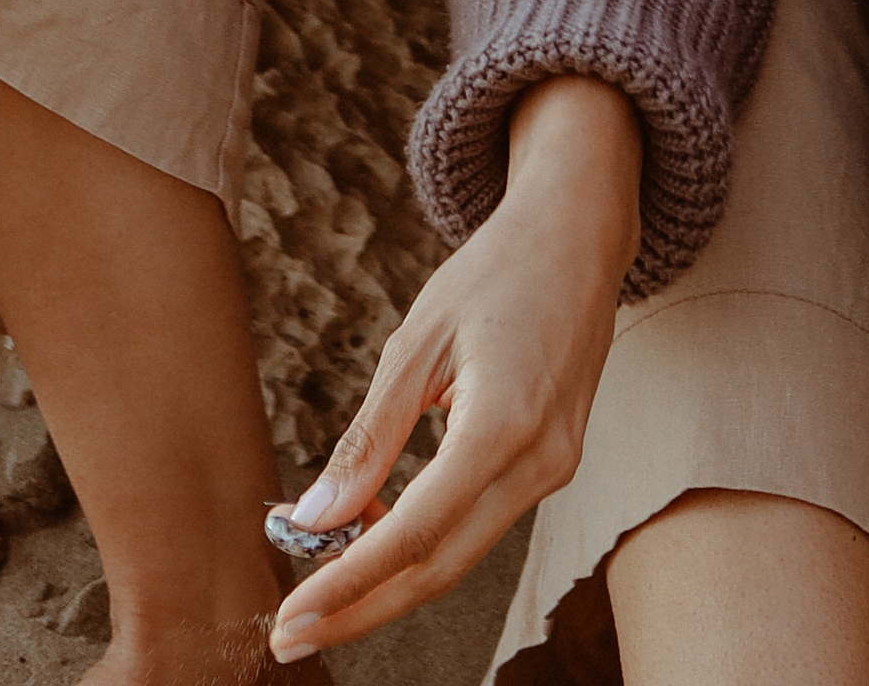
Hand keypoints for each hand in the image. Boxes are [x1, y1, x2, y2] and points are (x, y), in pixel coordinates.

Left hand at [267, 77, 641, 663]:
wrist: (578, 235)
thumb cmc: (494, 272)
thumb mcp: (416, 342)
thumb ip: (370, 439)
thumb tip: (315, 520)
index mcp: (506, 423)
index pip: (417, 533)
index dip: (348, 584)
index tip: (289, 618)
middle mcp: (542, 460)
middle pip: (442, 567)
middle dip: (362, 608)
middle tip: (289, 633)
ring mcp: (557, 466)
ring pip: (463, 552)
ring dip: (390, 574)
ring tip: (319, 576)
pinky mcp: (555, 461)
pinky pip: (482, 520)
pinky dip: (425, 537)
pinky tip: (377, 526)